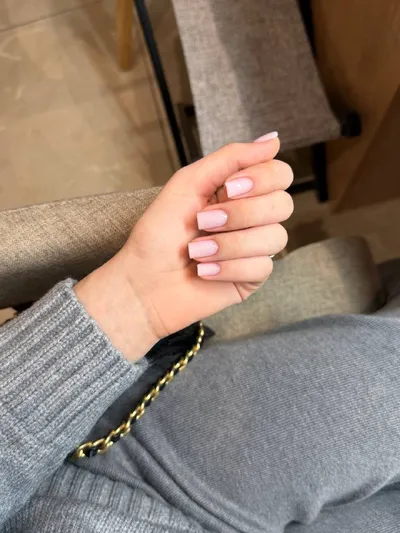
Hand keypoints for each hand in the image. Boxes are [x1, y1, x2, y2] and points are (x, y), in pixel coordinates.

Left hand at [75, 136, 292, 360]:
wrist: (143, 282)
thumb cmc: (158, 233)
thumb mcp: (188, 184)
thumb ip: (230, 159)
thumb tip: (273, 140)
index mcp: (239, 191)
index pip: (279, 174)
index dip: (261, 179)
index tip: (228, 189)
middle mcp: (252, 217)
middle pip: (283, 204)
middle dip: (241, 214)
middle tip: (204, 222)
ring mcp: (254, 249)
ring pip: (274, 238)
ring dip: (229, 244)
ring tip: (197, 252)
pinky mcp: (251, 278)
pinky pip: (262, 268)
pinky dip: (228, 267)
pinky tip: (205, 271)